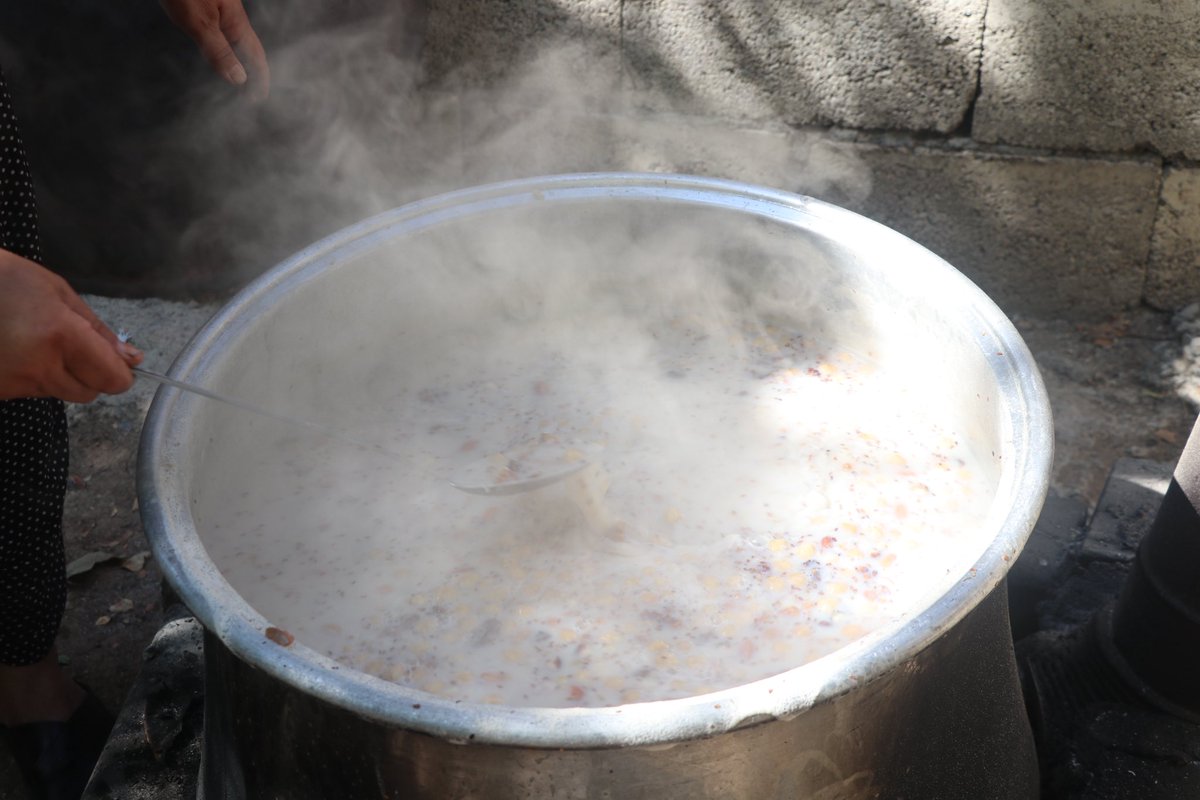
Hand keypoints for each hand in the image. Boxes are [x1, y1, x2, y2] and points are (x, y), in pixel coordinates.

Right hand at [0, 251, 143, 402]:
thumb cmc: (2, 279)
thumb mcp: (57, 292)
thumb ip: (98, 330)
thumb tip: (132, 359)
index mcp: (60, 336)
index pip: (112, 380)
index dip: (118, 373)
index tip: (114, 361)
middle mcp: (37, 366)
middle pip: (88, 393)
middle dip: (89, 374)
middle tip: (69, 345)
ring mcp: (12, 383)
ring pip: (58, 393)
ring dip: (57, 374)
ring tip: (33, 341)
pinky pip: (28, 392)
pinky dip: (29, 377)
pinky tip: (13, 351)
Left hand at [159, 0, 269, 101]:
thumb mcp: (199, 22)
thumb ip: (218, 51)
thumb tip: (239, 80)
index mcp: (235, 23)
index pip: (256, 56)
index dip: (260, 78)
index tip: (258, 98)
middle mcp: (231, 17)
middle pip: (248, 49)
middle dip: (252, 72)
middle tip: (250, 95)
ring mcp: (220, 10)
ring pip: (235, 41)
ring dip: (239, 61)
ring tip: (238, 78)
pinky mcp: (206, 6)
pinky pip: (222, 33)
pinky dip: (225, 49)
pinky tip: (218, 50)